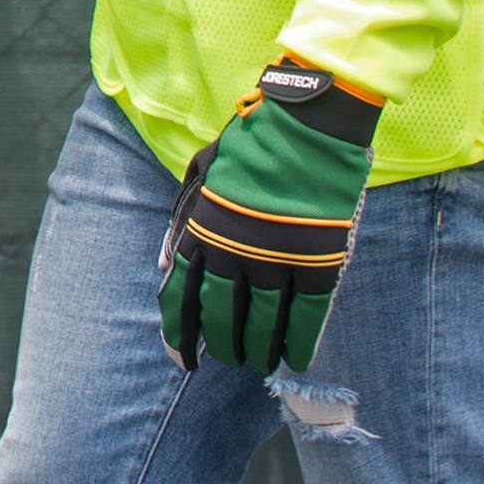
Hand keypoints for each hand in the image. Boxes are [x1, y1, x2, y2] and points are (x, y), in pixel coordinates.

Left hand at [159, 60, 380, 375]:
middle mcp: (235, 252)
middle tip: (229, 356)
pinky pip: (305, 319)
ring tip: (260, 360)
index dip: (181, 335)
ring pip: (263, 325)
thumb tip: (166, 270)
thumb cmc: (252, 145)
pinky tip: (294, 357)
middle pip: (223, 319)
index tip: (183, 358)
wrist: (307, 123)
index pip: (183, 298)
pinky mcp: (318, 262)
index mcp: (203, 230)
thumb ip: (183, 221)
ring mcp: (278, 259)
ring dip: (259, 350)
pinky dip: (299, 344)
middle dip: (223, 345)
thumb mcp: (202, 174)